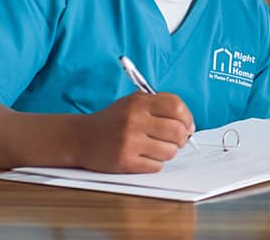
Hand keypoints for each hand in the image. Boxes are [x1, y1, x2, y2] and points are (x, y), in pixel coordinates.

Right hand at [77, 92, 194, 173]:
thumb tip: (188, 124)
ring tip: (156, 149)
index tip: (187, 125)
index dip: (187, 118)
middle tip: (177, 140)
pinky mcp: (124, 161)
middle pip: (177, 131)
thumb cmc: (113, 121)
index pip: (177, 107)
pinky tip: (144, 157)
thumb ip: (160, 106)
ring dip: (168, 152)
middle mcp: (134, 120)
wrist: (80, 138)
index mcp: (138, 102)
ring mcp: (129, 141)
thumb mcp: (133, 103)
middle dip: (182, 138)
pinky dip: (154, 164)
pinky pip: (156, 166)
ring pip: (170, 151)